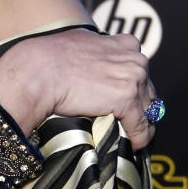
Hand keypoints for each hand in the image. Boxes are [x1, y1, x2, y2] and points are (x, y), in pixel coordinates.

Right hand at [0, 29, 156, 151]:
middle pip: (147, 89)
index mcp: (124, 43)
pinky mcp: (127, 99)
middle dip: (140, 105)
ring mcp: (133, 78)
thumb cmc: (50, 58)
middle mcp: (134, 58)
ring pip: (148, 108)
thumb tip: (93, 64)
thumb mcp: (81, 44)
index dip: (135, 85)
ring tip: (134, 136)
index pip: (140, 68)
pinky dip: (139, 137)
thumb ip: (96, 53)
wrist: (40, 71)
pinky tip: (134, 145)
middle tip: (130, 121)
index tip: (129, 97)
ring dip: (141, 123)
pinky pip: (140, 125)